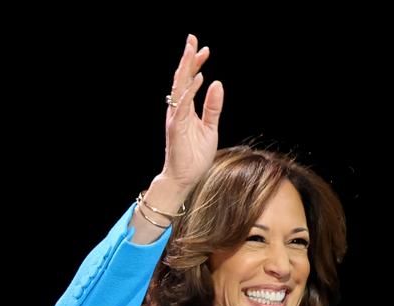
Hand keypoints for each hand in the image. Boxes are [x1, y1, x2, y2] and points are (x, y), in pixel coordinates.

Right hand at [160, 33, 223, 193]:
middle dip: (188, 58)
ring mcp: (176, 118)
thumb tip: (217, 85)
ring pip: (180, 88)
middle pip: (182, 79)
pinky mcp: (176, 128)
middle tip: (193, 39)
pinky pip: (182, 107)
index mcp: (186, 109)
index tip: (205, 49)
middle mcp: (178, 110)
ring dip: (187, 69)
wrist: (184, 178)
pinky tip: (197, 80)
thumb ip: (213, 108)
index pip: (190, 81)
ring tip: (193, 51)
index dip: (196, 64)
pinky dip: (190, 93)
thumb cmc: (194, 156)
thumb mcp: (210, 128)